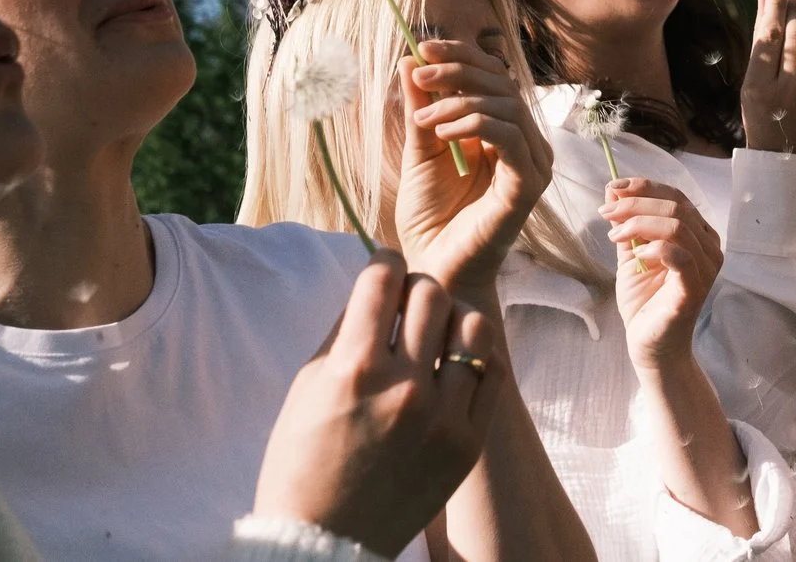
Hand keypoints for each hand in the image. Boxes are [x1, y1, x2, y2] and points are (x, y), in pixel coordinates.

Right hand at [253, 252, 507, 558]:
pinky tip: (457, 359)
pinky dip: (476, 355)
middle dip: (416, 286)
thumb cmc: (302, 463)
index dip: (383, 262)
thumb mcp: (307, 389)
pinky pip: (492, 370)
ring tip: (435, 330)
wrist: (325, 541)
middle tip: (407, 300)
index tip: (385, 264)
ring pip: (472, 324)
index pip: (382, 280)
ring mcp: (442, 414)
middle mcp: (403, 386)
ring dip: (452, 317)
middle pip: (431, 293)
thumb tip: (377, 285)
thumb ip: (345, 332)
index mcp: (353, 368)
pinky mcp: (469, 440)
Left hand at [396, 41, 553, 303]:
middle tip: (421, 73)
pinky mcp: (528, 184)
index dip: (462, 56)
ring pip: (507, 107)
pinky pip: (509, 137)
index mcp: (505, 132)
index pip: (493, 78)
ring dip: (461, 101)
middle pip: (503, 85)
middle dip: (459, 71)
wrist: (433, 269)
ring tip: (424, 117)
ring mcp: (532, 163)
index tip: (424, 48)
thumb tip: (410, 60)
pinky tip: (443, 131)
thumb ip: (422, 109)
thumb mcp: (420, 152)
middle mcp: (526, 143)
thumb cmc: (431, 218)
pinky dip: (476, 124)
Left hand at [600, 177, 724, 368]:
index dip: (646, 187)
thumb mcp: (631, 254)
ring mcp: (705, 269)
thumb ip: (627, 224)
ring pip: (678, 227)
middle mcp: (709, 248)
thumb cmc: (645, 301)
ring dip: (640, 224)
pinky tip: (637, 256)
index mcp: (698, 235)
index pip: (678, 197)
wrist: (649, 345)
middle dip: (636, 204)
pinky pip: (680, 257)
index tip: (614, 187)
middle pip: (677, 208)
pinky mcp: (694, 290)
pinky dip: (655, 249)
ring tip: (615, 236)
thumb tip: (613, 190)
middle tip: (607, 213)